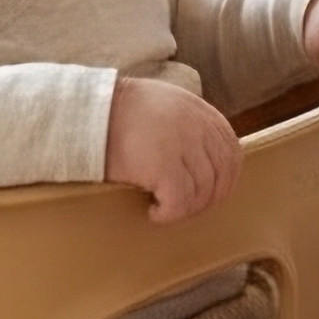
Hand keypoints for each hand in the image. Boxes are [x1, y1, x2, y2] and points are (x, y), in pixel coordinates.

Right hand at [104, 75, 240, 221]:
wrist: (87, 112)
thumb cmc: (117, 111)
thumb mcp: (164, 104)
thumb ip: (188, 124)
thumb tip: (202, 159)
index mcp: (200, 112)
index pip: (231, 152)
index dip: (225, 178)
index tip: (209, 194)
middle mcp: (197, 128)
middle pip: (221, 175)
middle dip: (208, 199)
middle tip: (185, 208)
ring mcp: (183, 147)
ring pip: (203, 192)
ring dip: (186, 208)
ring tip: (164, 209)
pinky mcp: (164, 167)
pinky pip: (180, 203)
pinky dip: (169, 214)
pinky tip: (153, 212)